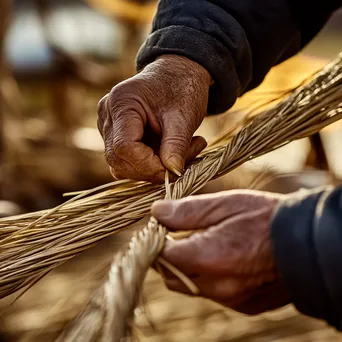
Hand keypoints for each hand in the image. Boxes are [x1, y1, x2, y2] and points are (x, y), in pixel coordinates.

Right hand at [97, 55, 211, 182]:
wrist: (177, 76)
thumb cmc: (181, 88)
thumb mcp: (184, 116)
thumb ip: (177, 145)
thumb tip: (173, 174)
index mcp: (122, 102)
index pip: (124, 147)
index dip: (148, 165)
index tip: (174, 169)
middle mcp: (107, 115)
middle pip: (119, 159)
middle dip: (151, 170)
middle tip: (183, 162)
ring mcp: (108, 127)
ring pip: (121, 165)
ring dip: (151, 170)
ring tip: (181, 154)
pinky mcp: (115, 136)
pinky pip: (126, 162)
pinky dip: (148, 166)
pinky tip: (168, 154)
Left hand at [152, 190, 290, 314]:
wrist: (306, 243)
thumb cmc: (264, 217)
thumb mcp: (224, 204)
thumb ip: (186, 211)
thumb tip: (157, 211)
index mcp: (207, 257)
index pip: (161, 256)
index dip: (157, 241)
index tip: (162, 229)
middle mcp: (215, 285)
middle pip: (172, 276)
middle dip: (168, 257)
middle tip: (178, 236)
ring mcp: (230, 299)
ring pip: (190, 287)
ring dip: (187, 268)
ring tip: (201, 245)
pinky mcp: (242, 305)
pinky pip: (212, 294)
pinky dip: (207, 279)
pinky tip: (222, 260)